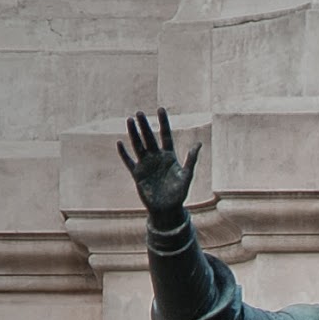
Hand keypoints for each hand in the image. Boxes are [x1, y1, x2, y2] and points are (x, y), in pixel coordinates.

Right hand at [117, 109, 201, 224]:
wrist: (168, 210)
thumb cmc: (179, 194)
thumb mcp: (186, 177)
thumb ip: (191, 160)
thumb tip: (198, 144)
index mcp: (169, 156)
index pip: (165, 135)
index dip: (163, 122)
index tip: (160, 109)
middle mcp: (156, 158)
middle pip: (149, 138)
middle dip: (144, 125)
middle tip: (139, 113)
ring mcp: (146, 165)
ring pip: (138, 145)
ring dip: (134, 134)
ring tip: (129, 120)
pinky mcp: (138, 174)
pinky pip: (129, 161)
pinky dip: (124, 153)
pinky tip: (120, 143)